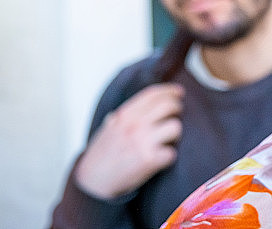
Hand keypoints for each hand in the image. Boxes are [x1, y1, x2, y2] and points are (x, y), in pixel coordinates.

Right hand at [75, 83, 183, 198]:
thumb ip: (122, 116)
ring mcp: (142, 142)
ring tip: (167, 139)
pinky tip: (161, 159)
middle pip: (169, 106)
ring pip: (175, 127)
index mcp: (125, 115)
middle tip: (176, 115)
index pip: (152, 94)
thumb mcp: (108, 128)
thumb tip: (135, 107)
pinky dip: (169, 157)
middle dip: (177, 109)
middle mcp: (134, 125)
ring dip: (175, 134)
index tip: (179, 92)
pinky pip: (172, 153)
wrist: (92, 181)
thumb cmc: (101, 155)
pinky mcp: (149, 160)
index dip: (169, 91)